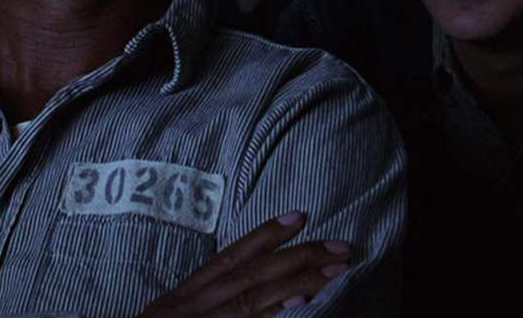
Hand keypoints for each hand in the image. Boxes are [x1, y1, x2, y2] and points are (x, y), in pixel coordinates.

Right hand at [138, 211, 351, 316]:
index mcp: (181, 299)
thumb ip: (200, 308)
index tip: (300, 215)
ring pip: (255, 295)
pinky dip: (274, 311)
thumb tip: (251, 301)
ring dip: (299, 279)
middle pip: (251, 272)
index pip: (229, 259)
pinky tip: (302, 302)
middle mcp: (190, 307)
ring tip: (335, 268)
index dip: (265, 235)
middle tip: (341, 246)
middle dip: (298, 255)